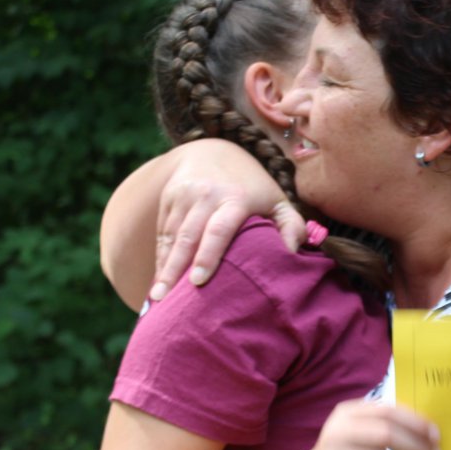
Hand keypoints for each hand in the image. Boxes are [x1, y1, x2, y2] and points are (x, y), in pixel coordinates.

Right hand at [150, 140, 305, 300]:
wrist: (215, 150)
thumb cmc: (253, 187)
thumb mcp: (277, 201)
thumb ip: (291, 225)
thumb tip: (294, 253)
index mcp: (235, 198)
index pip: (219, 229)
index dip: (208, 256)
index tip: (198, 281)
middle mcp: (206, 194)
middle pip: (188, 236)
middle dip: (176, 268)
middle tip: (166, 299)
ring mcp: (184, 195)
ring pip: (171, 237)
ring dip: (163, 267)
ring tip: (157, 298)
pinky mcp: (168, 198)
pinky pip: (163, 233)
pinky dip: (161, 257)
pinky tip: (158, 281)